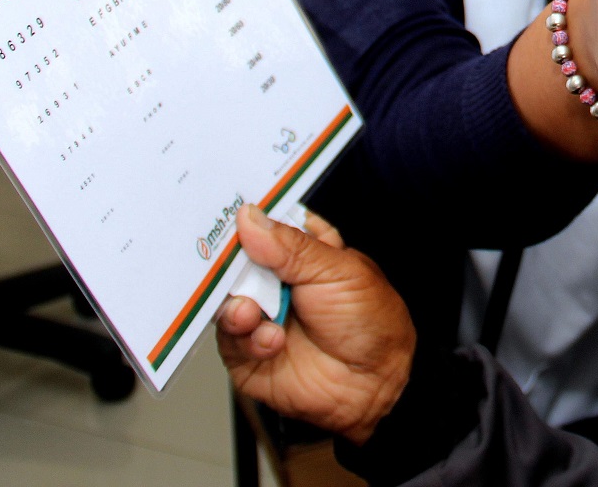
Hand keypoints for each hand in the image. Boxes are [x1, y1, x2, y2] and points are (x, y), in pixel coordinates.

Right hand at [217, 206, 414, 444]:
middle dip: (228, 264)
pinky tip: (271, 340)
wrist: (372, 384)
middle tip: (226, 264)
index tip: (227, 212)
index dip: (246, 218)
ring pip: (225, 300)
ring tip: (251, 312)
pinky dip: (246, 337)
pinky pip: (229, 339)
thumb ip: (290, 247)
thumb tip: (249, 218)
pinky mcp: (247, 351)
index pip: (265, 225)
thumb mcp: (337, 271)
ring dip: (235, 306)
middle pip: (235, 262)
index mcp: (301, 251)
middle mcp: (275, 281)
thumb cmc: (369, 320)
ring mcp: (260, 315)